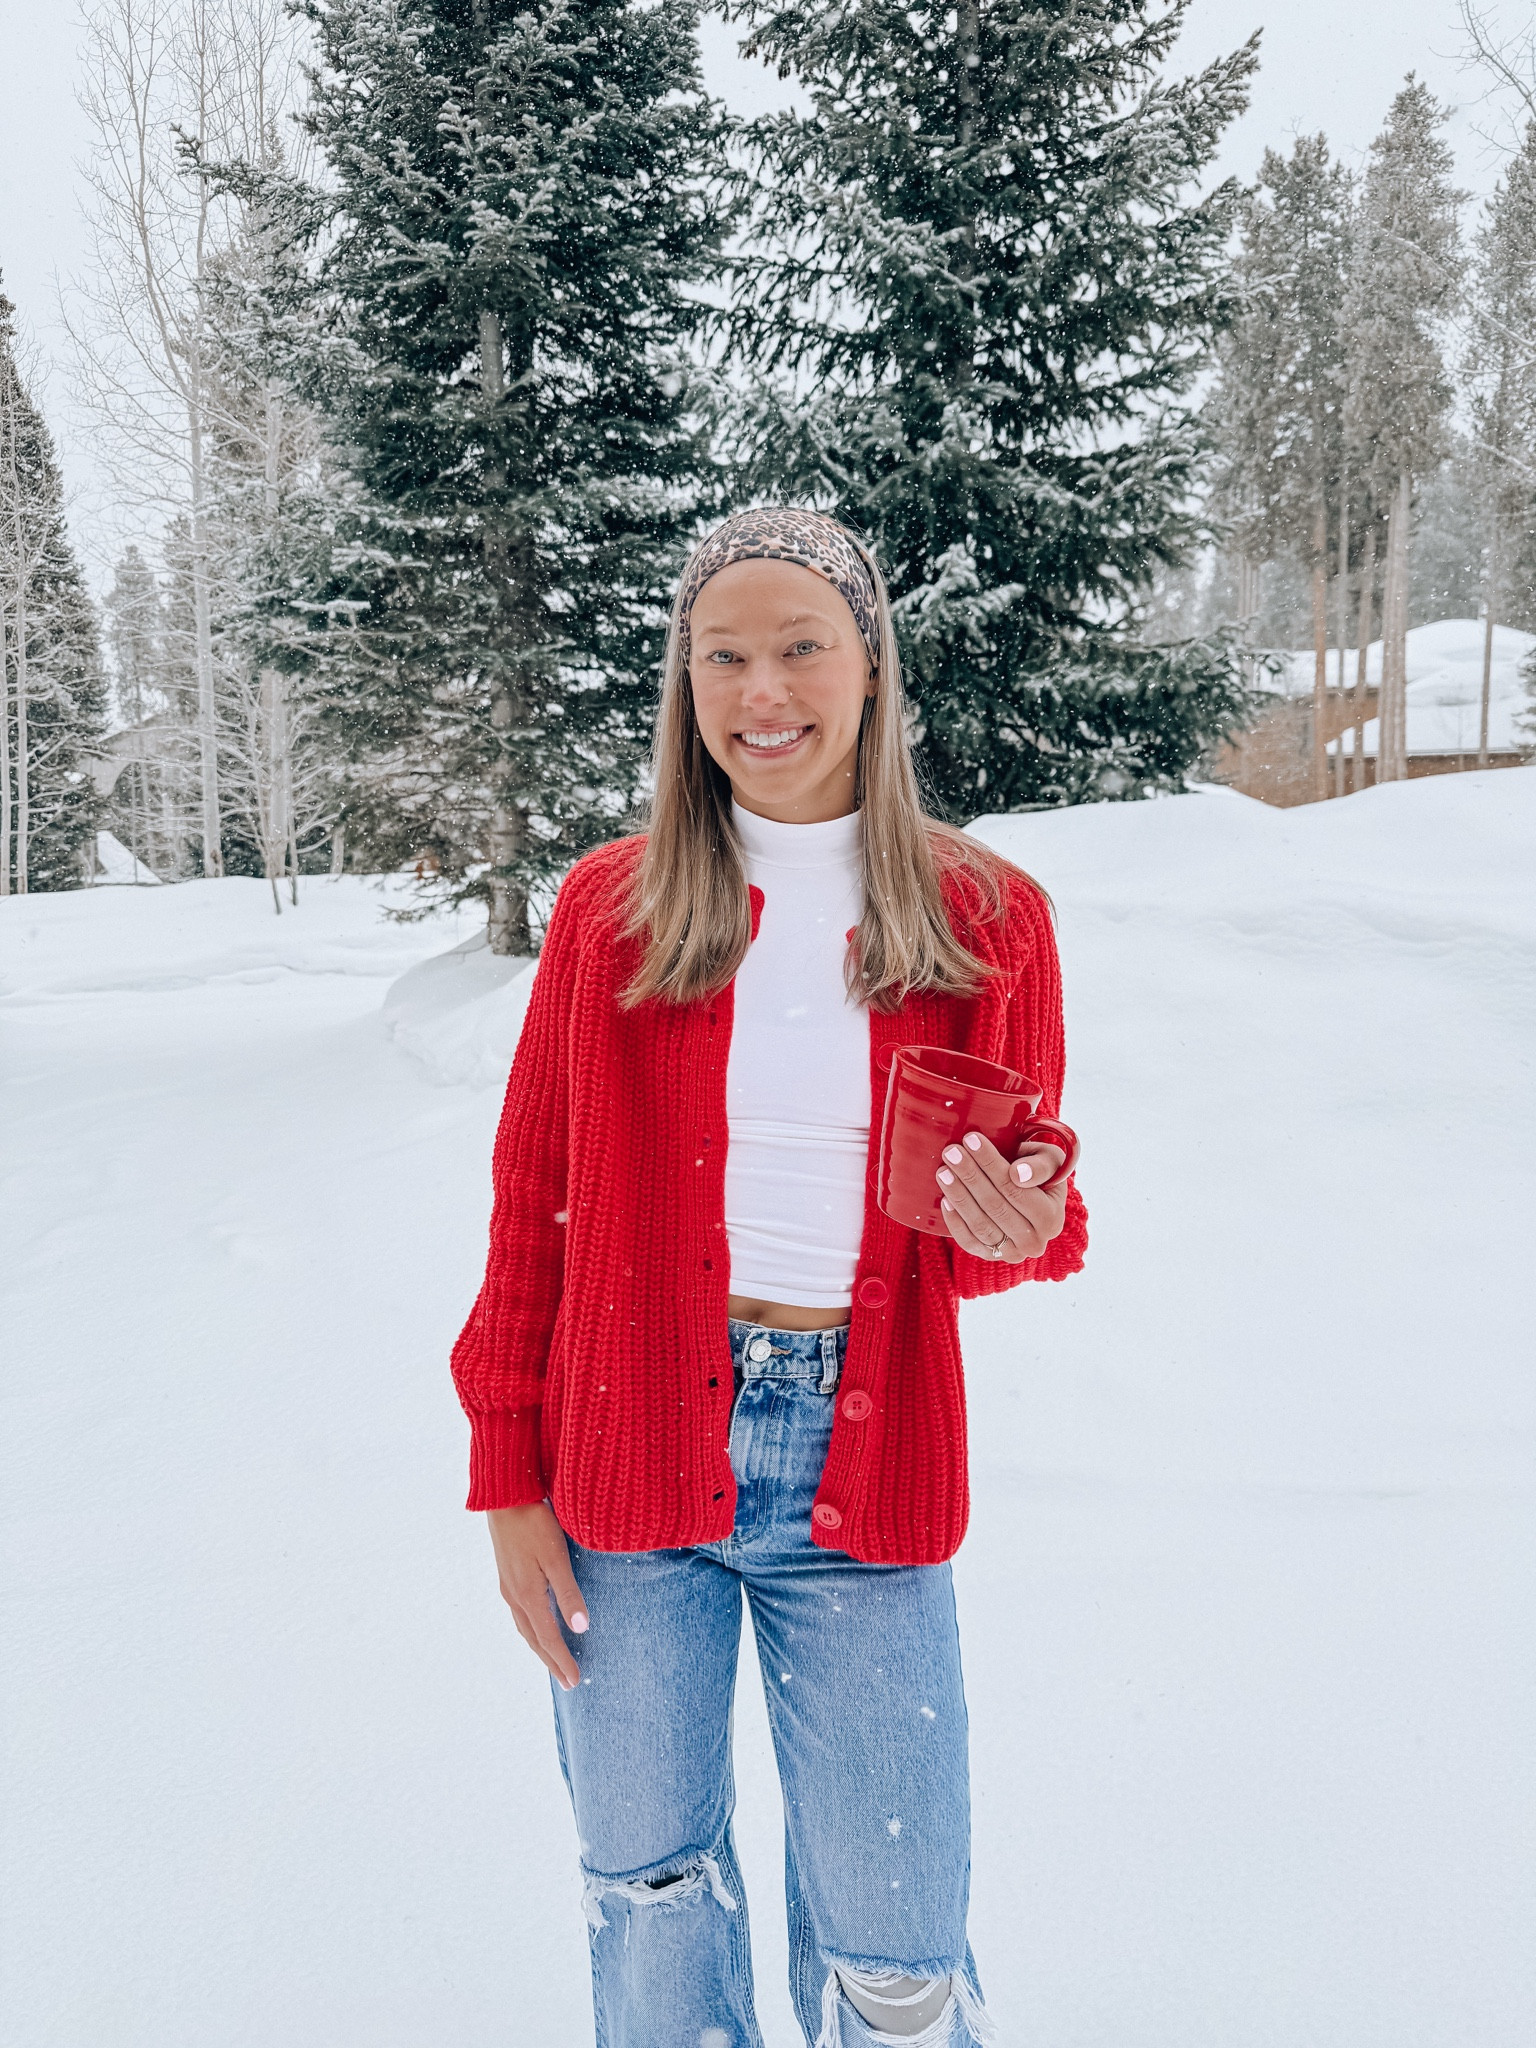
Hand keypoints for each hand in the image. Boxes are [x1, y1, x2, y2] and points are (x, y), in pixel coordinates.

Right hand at [486, 1501, 587, 1690]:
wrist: (505, 1499)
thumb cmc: (535, 1524)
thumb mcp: (556, 1558)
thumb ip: (569, 1593)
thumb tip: (581, 1628)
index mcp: (528, 1596)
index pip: (549, 1638)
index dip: (562, 1660)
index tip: (575, 1681)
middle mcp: (515, 1597)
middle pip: (535, 1638)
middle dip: (551, 1661)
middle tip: (566, 1682)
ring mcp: (509, 1587)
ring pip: (525, 1627)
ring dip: (540, 1647)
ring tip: (553, 1661)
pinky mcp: (507, 1576)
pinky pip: (521, 1614)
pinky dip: (532, 1629)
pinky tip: (537, 1625)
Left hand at [936, 1130, 1067, 1263]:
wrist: (1029, 1194)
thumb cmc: (1038, 1169)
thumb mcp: (1050, 1159)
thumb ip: (1040, 1165)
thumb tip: (1019, 1174)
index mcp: (1052, 1218)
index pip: (1017, 1190)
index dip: (992, 1164)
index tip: (971, 1140)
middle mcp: (1034, 1241)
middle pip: (996, 1207)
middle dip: (971, 1176)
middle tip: (951, 1152)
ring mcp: (1011, 1253)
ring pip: (981, 1225)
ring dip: (959, 1196)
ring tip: (943, 1171)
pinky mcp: (990, 1256)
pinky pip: (969, 1242)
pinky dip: (955, 1221)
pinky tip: (945, 1199)